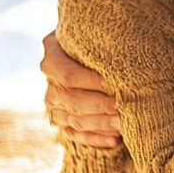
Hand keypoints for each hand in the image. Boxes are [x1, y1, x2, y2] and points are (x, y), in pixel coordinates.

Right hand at [40, 31, 120, 148]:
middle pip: (72, 100)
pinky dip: (96, 139)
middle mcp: (49, 82)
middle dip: (100, 105)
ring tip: (124, 123)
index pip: (67, 74)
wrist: (90, 53)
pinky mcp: (63, 122)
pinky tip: (115, 140)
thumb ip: (100, 36)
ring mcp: (54, 105)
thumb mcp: (94, 31)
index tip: (114, 84)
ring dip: (101, 123)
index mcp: (52, 56)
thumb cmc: (101, 38)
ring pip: (75, 120)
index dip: (90, 81)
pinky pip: (77, 135)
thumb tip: (124, 42)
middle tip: (123, 107)